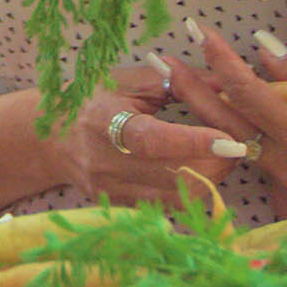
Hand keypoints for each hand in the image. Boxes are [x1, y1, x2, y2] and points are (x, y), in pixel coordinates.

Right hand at [60, 61, 242, 205]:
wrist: (51, 135)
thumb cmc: (93, 99)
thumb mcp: (128, 81)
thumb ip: (176, 82)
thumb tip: (226, 84)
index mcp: (104, 121)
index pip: (152, 140)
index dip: (192, 142)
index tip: (230, 140)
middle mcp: (105, 162)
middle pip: (172, 175)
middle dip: (215, 162)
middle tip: (236, 144)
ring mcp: (111, 189)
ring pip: (176, 197)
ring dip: (208, 179)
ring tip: (220, 157)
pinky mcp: (118, 205)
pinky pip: (167, 205)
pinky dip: (190, 190)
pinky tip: (197, 171)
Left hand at [172, 19, 286, 211]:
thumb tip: (259, 46)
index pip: (248, 93)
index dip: (220, 60)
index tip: (197, 32)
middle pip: (225, 122)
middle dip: (188, 88)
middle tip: (160, 58)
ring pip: (238, 147)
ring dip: (209, 116)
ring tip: (178, 83)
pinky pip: (261, 171)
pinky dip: (245, 148)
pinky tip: (224, 127)